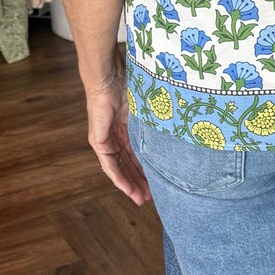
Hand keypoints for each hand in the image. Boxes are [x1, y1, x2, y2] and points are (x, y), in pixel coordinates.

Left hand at [86, 75, 150, 204]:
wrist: (111, 76)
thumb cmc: (130, 85)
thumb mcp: (146, 112)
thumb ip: (153, 125)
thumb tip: (175, 134)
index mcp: (126, 130)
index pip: (136, 156)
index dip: (146, 171)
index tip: (157, 184)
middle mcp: (115, 138)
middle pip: (128, 166)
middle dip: (139, 183)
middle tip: (151, 197)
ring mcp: (105, 141)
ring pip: (118, 169)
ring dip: (129, 185)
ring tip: (141, 198)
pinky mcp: (99, 141)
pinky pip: (109, 165)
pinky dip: (118, 178)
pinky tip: (127, 189)